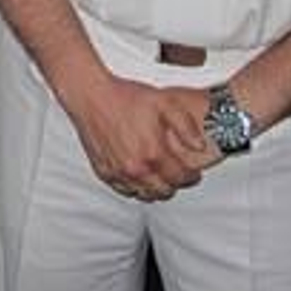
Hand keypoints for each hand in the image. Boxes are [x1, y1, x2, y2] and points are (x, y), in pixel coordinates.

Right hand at [65, 74, 211, 200]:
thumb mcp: (164, 103)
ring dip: (155, 187)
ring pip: (145, 194)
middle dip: (174, 183)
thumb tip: (199, 146)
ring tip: (158, 173)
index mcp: (153, 153)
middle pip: (165, 191)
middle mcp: (136, 168)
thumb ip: (186, 126)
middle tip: (175, 171)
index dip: (191, 175)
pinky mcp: (104, 171)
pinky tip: (138, 173)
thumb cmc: (125, 97)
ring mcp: (118, 172)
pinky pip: (124, 190)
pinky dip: (134, 186)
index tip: (192, 170)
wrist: (91, 95)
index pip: (181, 178)